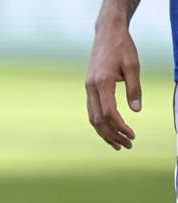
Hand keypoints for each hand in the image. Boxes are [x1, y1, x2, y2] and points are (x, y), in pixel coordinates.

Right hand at [85, 16, 141, 149]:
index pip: (109, 112)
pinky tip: (109, 131)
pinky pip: (92, 112)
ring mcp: (88, 89)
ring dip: (105, 134)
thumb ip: (134, 89)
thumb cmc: (122, 48)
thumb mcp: (133, 66)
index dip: (120, 126)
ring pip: (92, 119)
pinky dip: (100, 124)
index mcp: (102, 83)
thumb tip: (136, 110)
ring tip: (118, 145)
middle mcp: (91, 89)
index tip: (132, 135)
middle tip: (127, 146)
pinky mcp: (89, 89)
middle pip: (99, 120)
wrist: (106, 34)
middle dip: (113, 135)